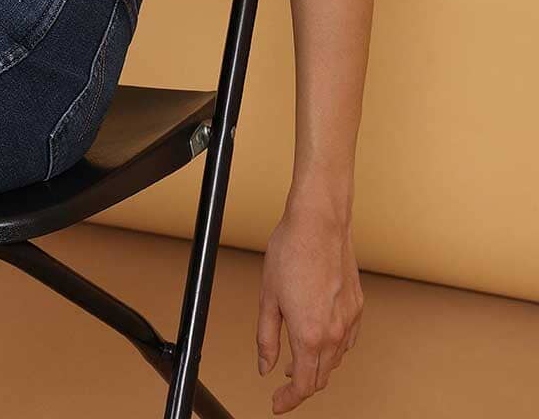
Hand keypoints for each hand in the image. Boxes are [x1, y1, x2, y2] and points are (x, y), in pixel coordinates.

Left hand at [256, 194, 363, 412]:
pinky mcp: (357, 305)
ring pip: (335, 359)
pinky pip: (347, 339)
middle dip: (301, 385)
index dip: (288, 399)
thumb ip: (266, 338)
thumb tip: (266, 366)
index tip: (277, 403)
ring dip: (317, 366)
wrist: (319, 222)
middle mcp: (334, 333)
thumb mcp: (267, 297)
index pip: (303, 385)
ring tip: (297, 359)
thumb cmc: (291, 252)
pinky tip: (321, 338)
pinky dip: (333, 348)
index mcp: (309, 335)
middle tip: (282, 384)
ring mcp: (349, 319)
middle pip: (321, 376)